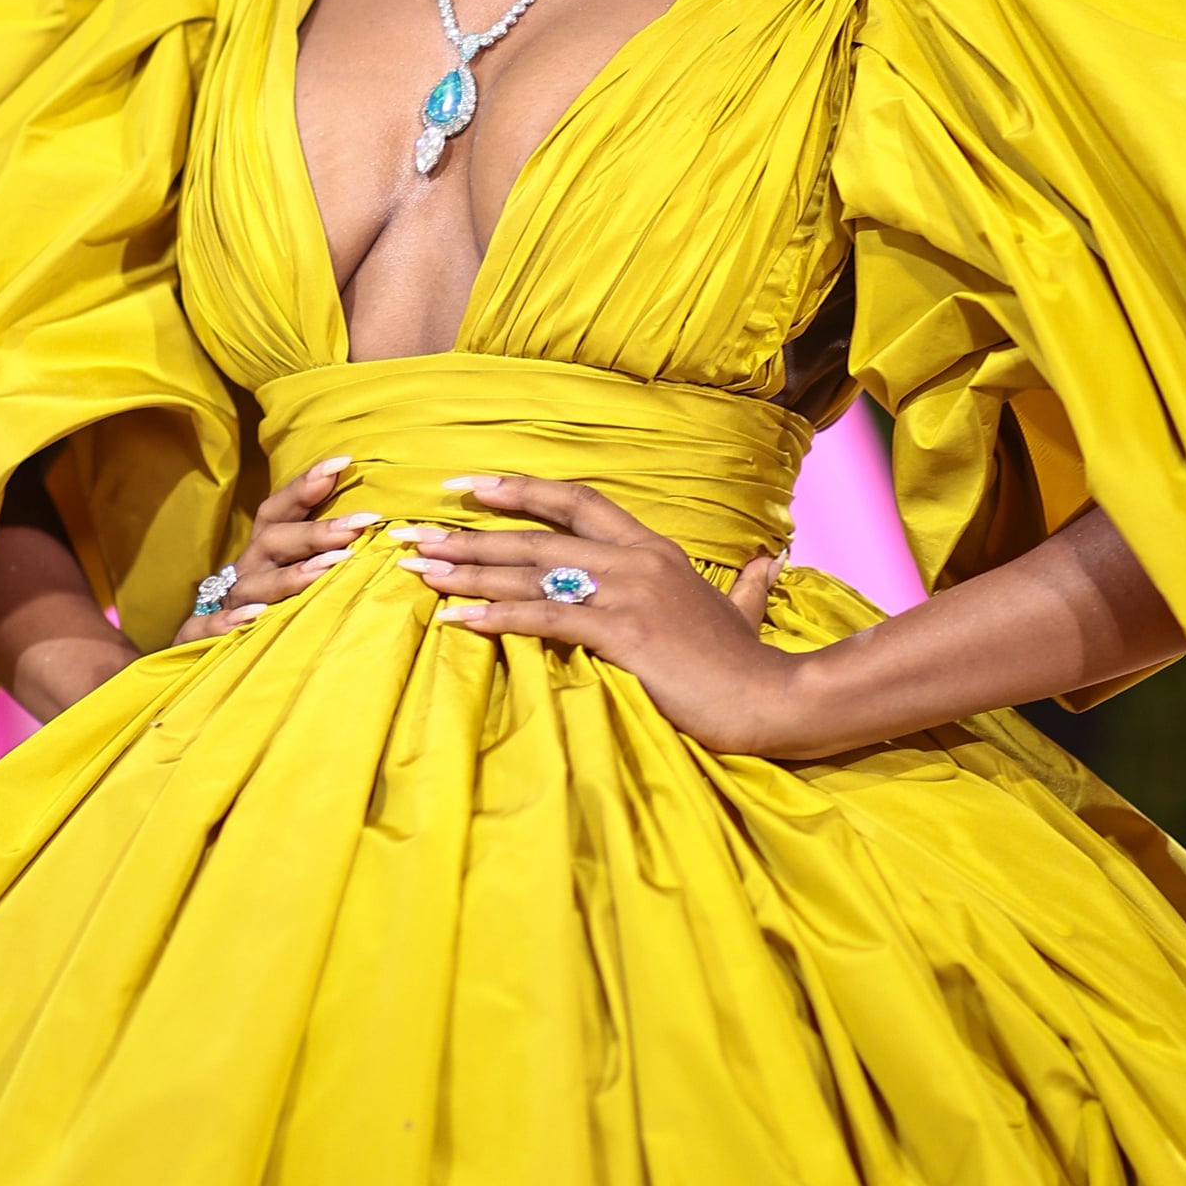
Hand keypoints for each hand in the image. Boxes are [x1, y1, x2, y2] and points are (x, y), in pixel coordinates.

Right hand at [171, 455, 383, 637]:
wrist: (216, 639)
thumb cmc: (273, 595)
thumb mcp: (294, 563)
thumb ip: (324, 542)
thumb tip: (370, 519)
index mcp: (267, 545)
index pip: (283, 508)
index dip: (307, 484)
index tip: (342, 463)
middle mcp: (250, 566)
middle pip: (275, 540)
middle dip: (317, 532)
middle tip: (358, 524)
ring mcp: (231, 598)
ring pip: (255, 583)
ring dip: (291, 576)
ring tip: (328, 569)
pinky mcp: (210, 632)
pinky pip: (213, 625)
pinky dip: (230, 621)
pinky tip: (255, 618)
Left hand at [397, 473, 807, 754]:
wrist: (772, 700)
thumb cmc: (749, 664)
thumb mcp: (745, 613)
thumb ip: (750, 586)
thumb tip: (769, 562)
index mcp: (655, 550)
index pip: (578, 501)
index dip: (520, 490)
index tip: (467, 485)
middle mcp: (637, 560)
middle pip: (538, 534)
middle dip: (469, 532)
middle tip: (413, 532)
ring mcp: (630, 593)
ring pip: (532, 570)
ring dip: (467, 569)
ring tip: (416, 568)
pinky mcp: (624, 632)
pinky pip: (546, 616)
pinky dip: (496, 614)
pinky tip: (455, 619)